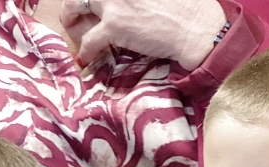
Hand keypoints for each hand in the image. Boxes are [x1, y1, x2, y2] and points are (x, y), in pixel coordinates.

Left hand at [64, 0, 228, 70]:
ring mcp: (113, 3)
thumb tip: (134, 7)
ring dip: (71, 19)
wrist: (198, 29)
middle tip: (74, 12)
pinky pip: (89, 40)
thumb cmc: (190, 10)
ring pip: (74, 7)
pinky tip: (85, 59)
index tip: (94, 5)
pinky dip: (85, 51)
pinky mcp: (114, 26)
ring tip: (73, 31)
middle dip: (74, 2)